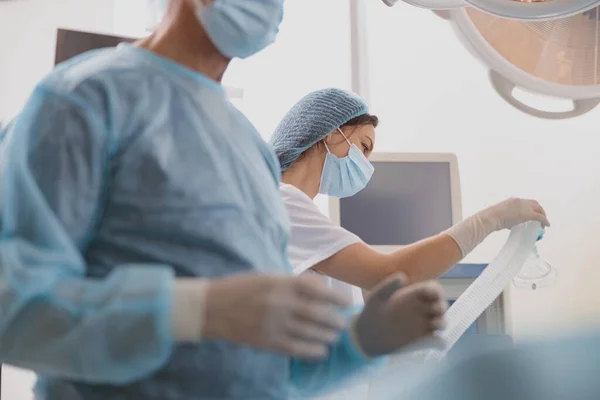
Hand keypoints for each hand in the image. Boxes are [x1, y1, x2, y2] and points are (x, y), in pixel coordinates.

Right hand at [203, 274, 350, 358]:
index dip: (336, 298)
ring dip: (327, 336)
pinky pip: (297, 348)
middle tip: (341, 324)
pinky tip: (321, 351)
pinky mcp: (268, 341)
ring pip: (311, 332)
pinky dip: (313, 351)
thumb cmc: (241, 288)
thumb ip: (293, 283)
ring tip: (333, 337)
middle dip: (334, 320)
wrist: (212, 307)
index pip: (318, 290)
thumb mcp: (268, 277)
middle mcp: (281, 302)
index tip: (346, 303)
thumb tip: (321, 291)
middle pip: (318, 313)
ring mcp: (275, 323)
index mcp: (281, 283)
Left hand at [352, 274, 445, 357]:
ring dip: (442, 322)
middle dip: (441, 305)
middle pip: (440, 305)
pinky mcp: (422, 340)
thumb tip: (402, 276)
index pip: (433, 289)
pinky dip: (440, 342)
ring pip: (442, 322)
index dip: (435, 290)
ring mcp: (423, 325)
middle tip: (435, 308)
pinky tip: (434, 342)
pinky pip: (438, 341)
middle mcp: (421, 309)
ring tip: (435, 323)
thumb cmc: (371, 312)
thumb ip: (388, 286)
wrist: (367, 335)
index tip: (429, 293)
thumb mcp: (377, 297)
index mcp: (414, 295)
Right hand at [481, 198, 549, 230]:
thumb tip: (509, 224)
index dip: (531, 207)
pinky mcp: (528, 214)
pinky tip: (546, 225)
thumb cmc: (491, 218)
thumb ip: (506, 217)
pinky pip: (540, 217)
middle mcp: (520, 201)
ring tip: (543, 223)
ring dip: (543, 215)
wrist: (490, 218)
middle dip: (540, 210)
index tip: (532, 213)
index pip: (526, 202)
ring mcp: (525, 207)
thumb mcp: (500, 215)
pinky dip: (545, 221)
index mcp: (513, 200)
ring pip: (539, 209)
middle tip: (541, 217)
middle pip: (535, 204)